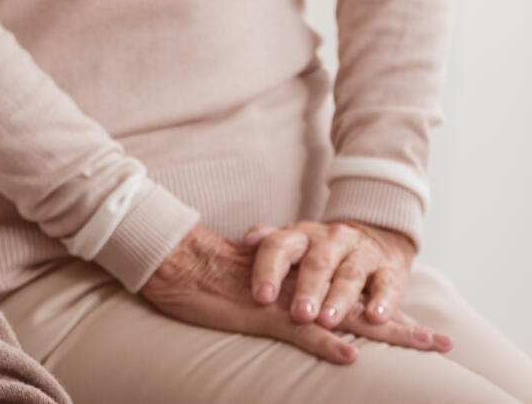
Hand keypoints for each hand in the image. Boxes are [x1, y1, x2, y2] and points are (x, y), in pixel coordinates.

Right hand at [140, 226, 444, 363]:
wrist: (175, 260)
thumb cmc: (205, 275)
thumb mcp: (249, 285)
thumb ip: (276, 292)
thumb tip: (294, 305)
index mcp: (298, 281)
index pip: (349, 296)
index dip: (383, 311)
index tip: (418, 328)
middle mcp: (299, 287)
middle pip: (359, 307)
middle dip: (401, 326)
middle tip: (440, 342)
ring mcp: (284, 301)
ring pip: (342, 317)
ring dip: (383, 333)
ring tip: (420, 346)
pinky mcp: (262, 314)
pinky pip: (300, 331)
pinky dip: (326, 343)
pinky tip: (351, 354)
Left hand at [242, 219, 448, 347]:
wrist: (375, 239)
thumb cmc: (320, 252)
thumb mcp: (293, 243)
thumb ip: (269, 242)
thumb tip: (247, 240)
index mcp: (300, 235)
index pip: (279, 247)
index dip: (268, 271)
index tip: (261, 297)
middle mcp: (330, 240)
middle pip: (316, 264)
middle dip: (307, 290)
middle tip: (299, 315)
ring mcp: (361, 254)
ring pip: (349, 276)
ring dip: (338, 300)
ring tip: (327, 321)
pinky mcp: (389, 270)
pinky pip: (386, 285)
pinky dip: (382, 302)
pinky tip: (375, 317)